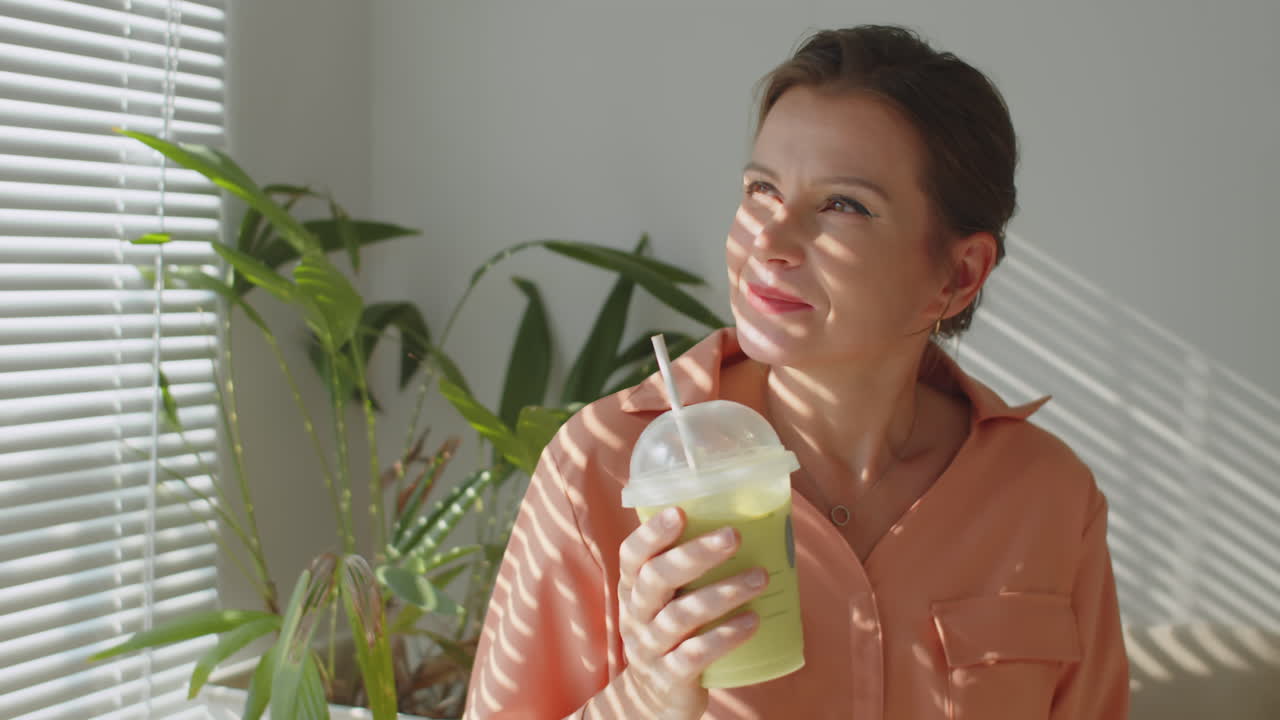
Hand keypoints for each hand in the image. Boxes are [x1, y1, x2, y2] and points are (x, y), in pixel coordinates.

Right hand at [608, 506, 768, 719]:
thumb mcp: (664, 601)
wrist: (650, 700)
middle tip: (733, 536)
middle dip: (696, 554)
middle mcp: (636, 615)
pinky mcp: (669, 677)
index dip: (652, 533)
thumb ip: (685, 571)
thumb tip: (745, 524)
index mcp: (633, 588)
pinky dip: (724, 636)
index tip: (680, 511)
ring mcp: (650, 648)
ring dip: (723, 593)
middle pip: (657, 578)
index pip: (632, 555)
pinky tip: (751, 622)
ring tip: (760, 578)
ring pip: (681, 615)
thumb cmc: (669, 633)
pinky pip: (694, 655)